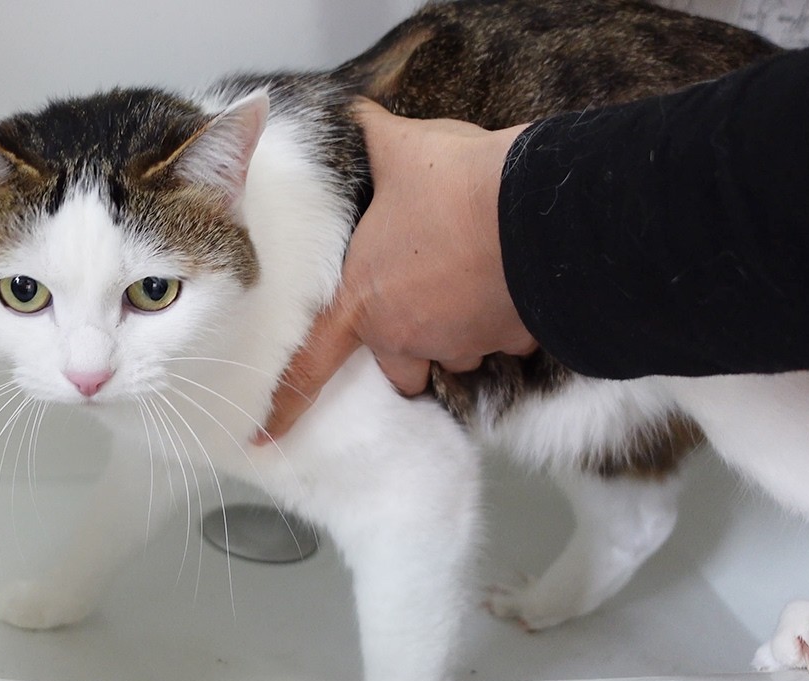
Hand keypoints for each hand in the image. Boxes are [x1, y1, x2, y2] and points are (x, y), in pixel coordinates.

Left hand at [257, 100, 536, 441]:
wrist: (543, 210)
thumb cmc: (457, 185)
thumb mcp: (403, 152)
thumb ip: (374, 143)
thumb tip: (356, 114)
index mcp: (366, 303)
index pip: (313, 365)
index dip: (287, 404)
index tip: (264, 437)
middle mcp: (410, 336)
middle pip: (399, 370)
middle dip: (406, 353)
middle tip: (417, 312)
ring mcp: (466, 343)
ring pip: (455, 353)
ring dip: (458, 329)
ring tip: (474, 279)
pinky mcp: (517, 340)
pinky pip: (506, 337)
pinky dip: (506, 316)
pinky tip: (515, 277)